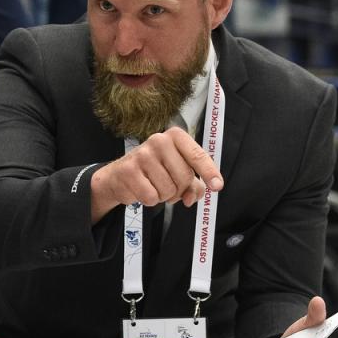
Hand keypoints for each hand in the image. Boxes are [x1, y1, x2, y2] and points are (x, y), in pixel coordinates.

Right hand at [89, 127, 224, 222]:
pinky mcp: (129, 171)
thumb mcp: (176, 172)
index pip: (197, 155)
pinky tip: (143, 189)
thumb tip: (193, 196)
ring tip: (154, 186)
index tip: (217, 185)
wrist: (120, 176)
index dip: (209, 172)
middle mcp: (159, 141)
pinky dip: (150, 200)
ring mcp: (143, 155)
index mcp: (175, 137)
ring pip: (168, 190)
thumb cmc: (153, 171)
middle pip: (184, 177)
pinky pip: (151, 196)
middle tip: (170, 188)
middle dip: (179, 190)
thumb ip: (192, 184)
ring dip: (164, 196)